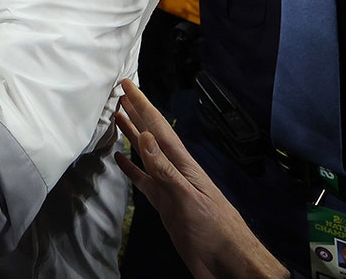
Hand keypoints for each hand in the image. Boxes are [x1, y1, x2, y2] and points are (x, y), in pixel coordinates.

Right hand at [114, 80, 288, 278]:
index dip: (143, 104)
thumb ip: (165, 170)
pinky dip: (131, 168)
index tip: (127, 84)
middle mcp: (174, 171)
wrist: (228, 261)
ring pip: (145, 155)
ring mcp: (169, 187)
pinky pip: (143, 180)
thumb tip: (145, 137)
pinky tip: (120, 159)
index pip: (158, 128)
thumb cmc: (214, 231)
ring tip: (117, 117)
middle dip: (136, 113)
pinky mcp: (164, 204)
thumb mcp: (188, 198)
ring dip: (132, 135)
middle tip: (119, 92)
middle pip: (151, 135)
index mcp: (182, 165)